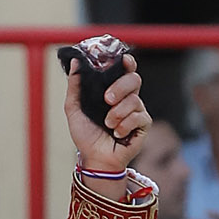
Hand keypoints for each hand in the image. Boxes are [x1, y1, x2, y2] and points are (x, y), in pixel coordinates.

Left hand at [65, 52, 150, 180]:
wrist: (94, 159)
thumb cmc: (86, 135)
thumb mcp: (74, 109)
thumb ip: (75, 86)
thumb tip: (75, 63)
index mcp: (114, 90)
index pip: (126, 70)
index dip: (127, 62)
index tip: (123, 60)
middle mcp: (127, 97)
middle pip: (134, 79)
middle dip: (120, 87)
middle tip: (107, 99)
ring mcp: (137, 110)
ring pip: (135, 100)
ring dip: (118, 113)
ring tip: (108, 124)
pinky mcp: (143, 124)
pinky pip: (139, 117)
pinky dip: (124, 125)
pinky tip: (117, 134)